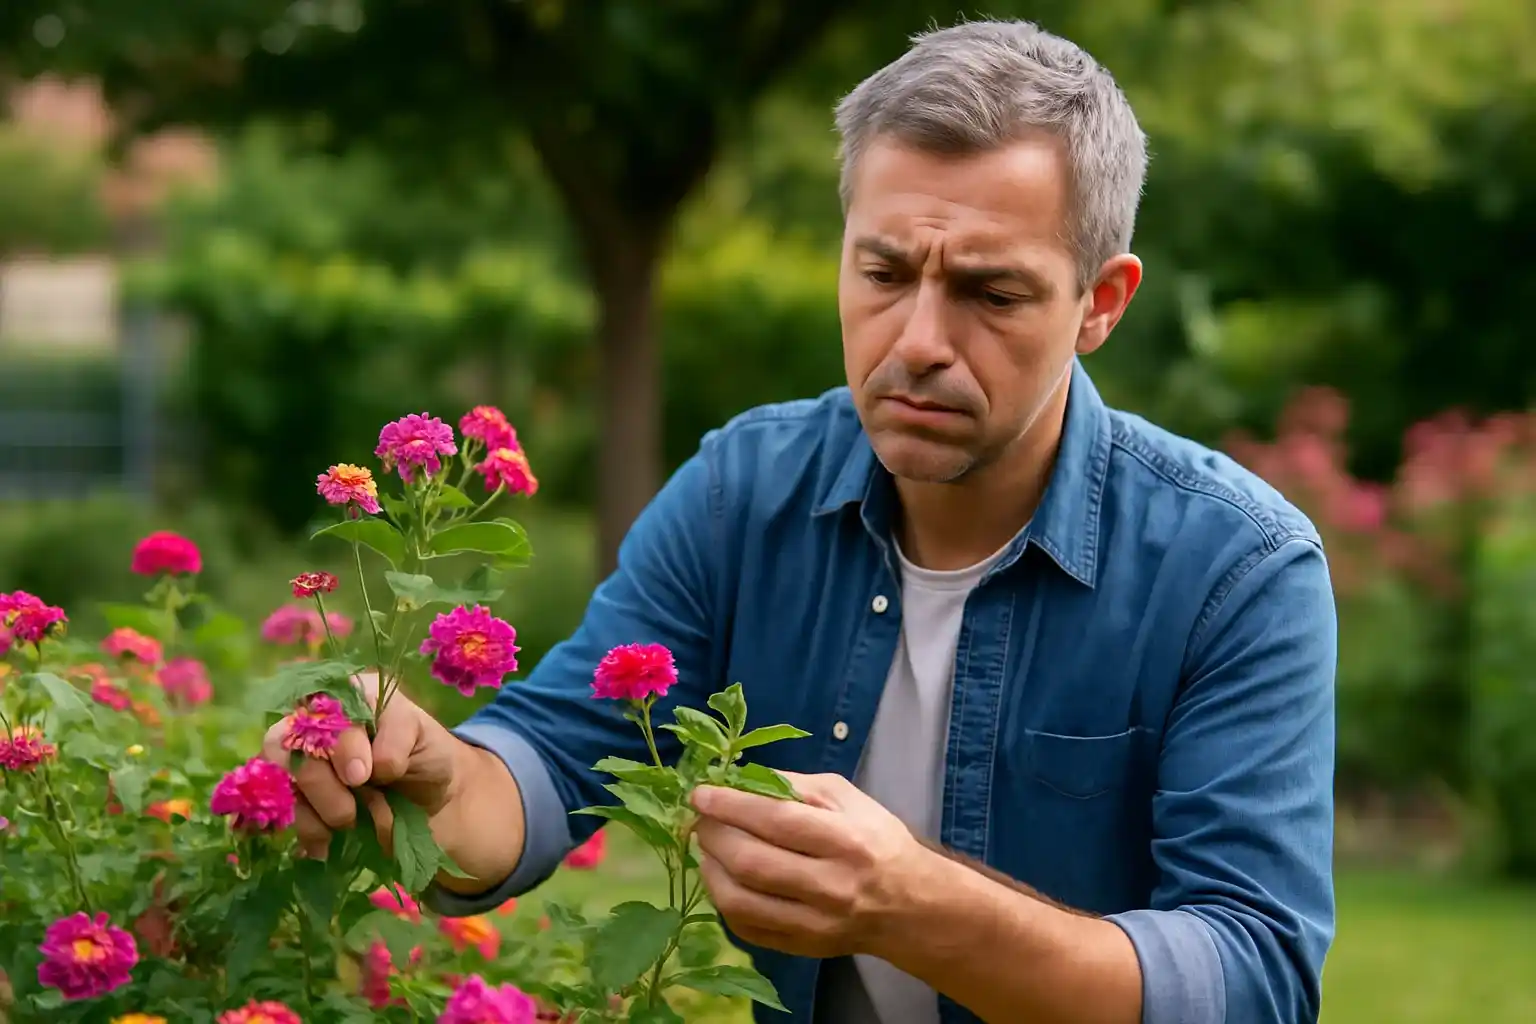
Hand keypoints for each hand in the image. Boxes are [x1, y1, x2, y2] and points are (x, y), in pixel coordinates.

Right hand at [260, 673, 463, 858]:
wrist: (434, 801)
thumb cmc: (427, 756)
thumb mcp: (421, 736)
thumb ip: (395, 736)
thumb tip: (368, 768)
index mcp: (346, 695)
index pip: (322, 707)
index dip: (337, 745)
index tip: (362, 776)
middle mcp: (315, 722)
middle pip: (284, 743)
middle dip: (320, 783)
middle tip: (352, 808)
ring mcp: (301, 761)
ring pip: (280, 778)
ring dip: (314, 808)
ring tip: (348, 822)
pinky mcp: (299, 799)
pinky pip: (285, 813)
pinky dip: (308, 830)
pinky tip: (329, 842)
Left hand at [690, 771, 932, 959]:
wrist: (908, 905)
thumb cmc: (875, 840)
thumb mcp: (846, 798)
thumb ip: (794, 785)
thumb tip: (739, 780)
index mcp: (846, 841)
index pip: (777, 821)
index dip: (731, 806)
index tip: (700, 794)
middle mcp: (830, 886)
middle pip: (752, 862)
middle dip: (713, 835)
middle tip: (701, 818)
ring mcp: (814, 924)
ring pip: (740, 901)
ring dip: (710, 869)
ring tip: (707, 847)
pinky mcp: (800, 948)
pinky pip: (745, 927)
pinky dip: (723, 900)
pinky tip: (722, 878)